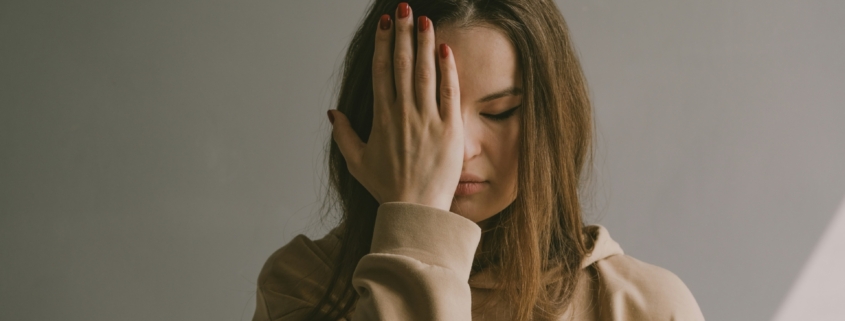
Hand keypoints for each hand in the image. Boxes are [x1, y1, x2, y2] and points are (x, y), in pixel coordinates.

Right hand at [328, 3, 462, 211]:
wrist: (416, 208)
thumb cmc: (386, 187)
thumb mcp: (357, 162)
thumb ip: (343, 135)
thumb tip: (332, 113)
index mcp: (382, 118)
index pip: (382, 72)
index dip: (384, 44)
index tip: (386, 25)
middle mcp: (404, 113)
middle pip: (403, 64)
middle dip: (404, 34)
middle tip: (405, 9)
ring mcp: (428, 119)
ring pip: (425, 73)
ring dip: (425, 43)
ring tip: (425, 20)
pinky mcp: (450, 129)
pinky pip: (449, 93)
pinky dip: (447, 70)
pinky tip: (446, 49)